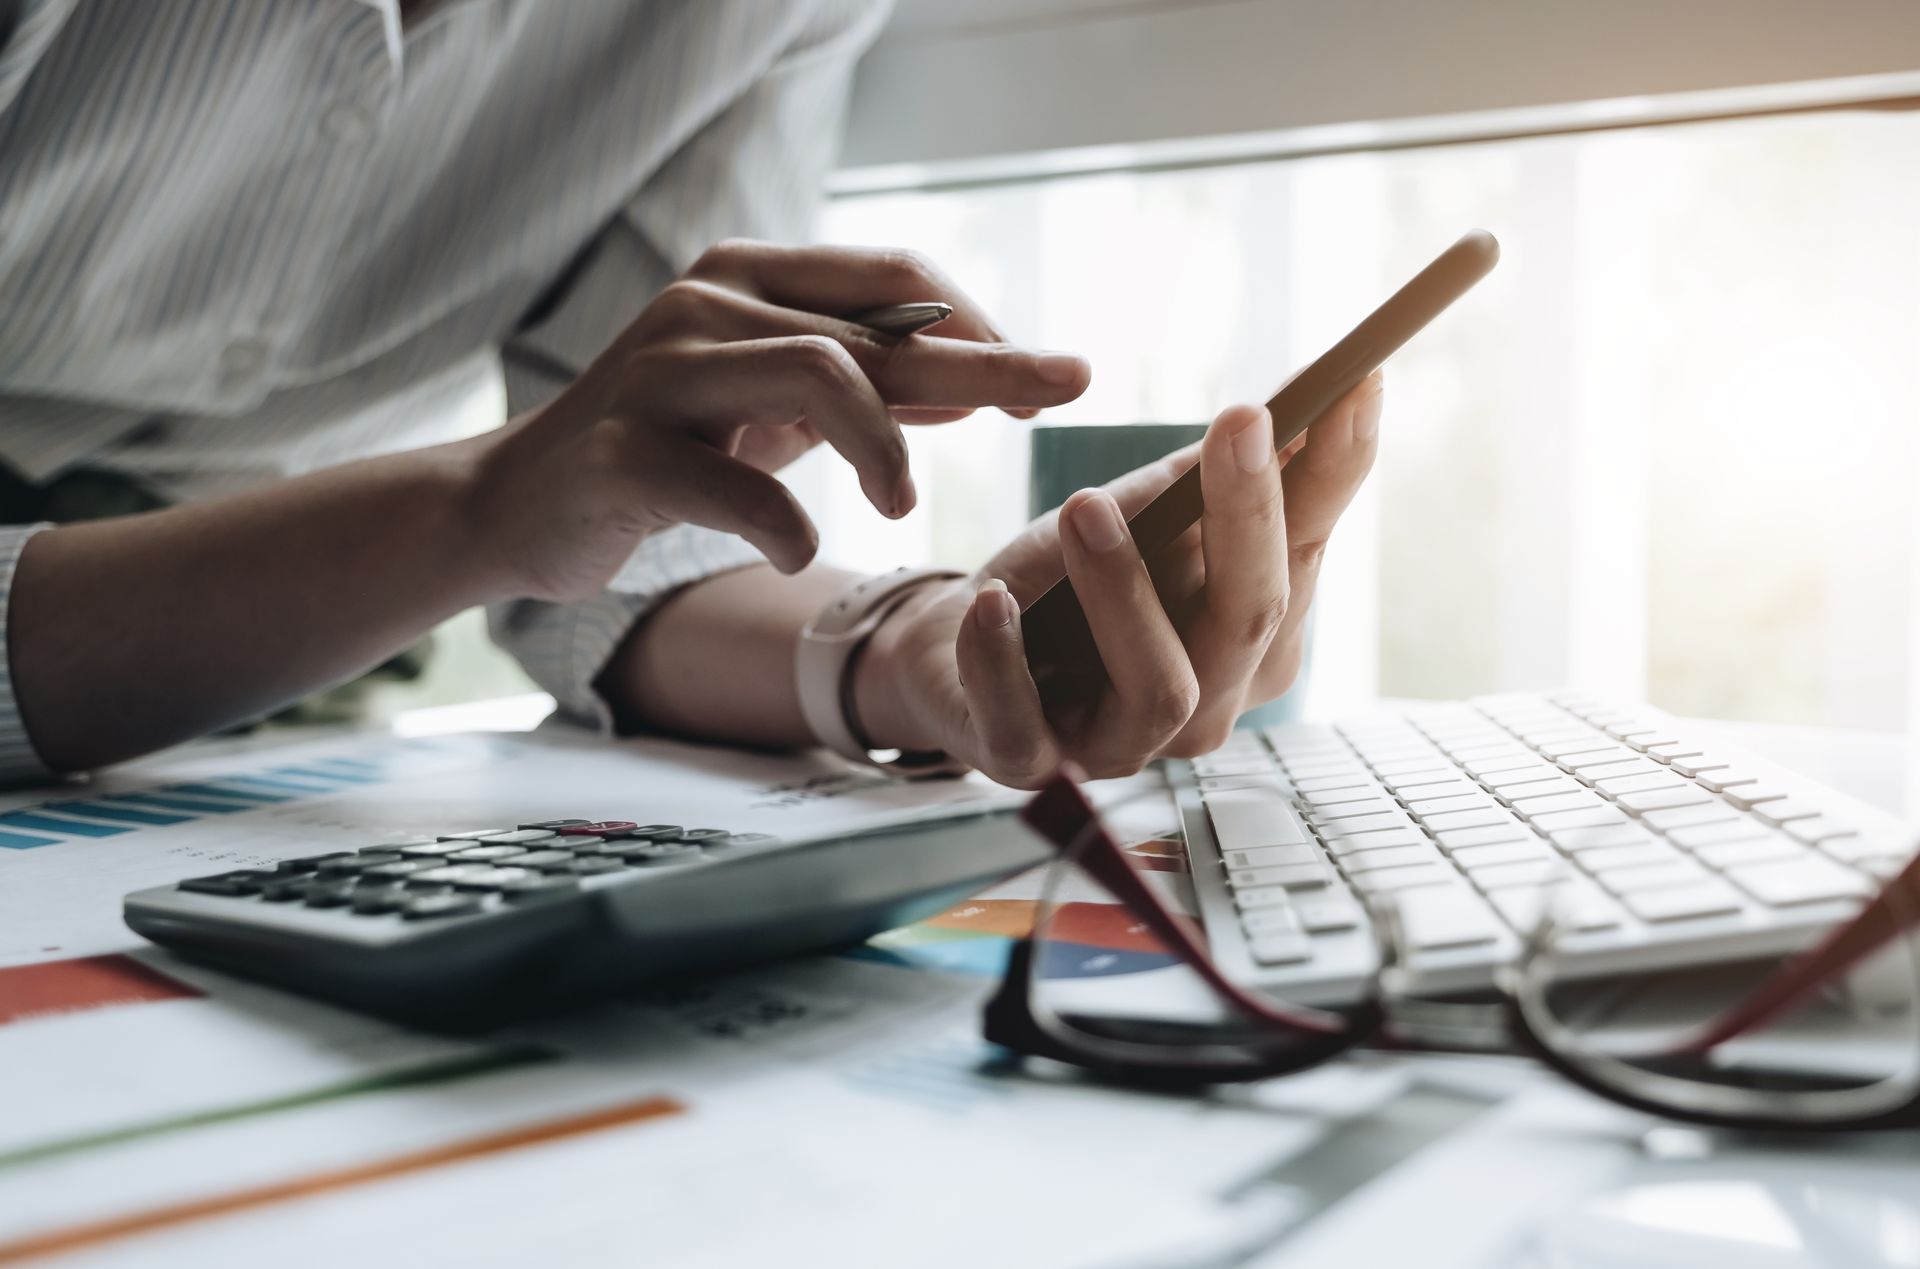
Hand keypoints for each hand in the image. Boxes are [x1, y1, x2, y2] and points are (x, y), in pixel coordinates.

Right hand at [468, 239, 1090, 600]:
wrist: (520, 504)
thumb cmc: (666, 451)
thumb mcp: (772, 405)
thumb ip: (863, 383)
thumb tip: (983, 379)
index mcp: (746, 279)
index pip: (892, 279)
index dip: (983, 325)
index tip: (1055, 376)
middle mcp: (705, 306)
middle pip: (874, 328)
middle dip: (984, 368)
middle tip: (1057, 402)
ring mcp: (660, 374)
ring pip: (818, 372)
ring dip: (886, 444)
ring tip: (903, 503)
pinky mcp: (624, 454)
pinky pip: (732, 485)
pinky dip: (785, 523)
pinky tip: (801, 551)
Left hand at [855, 373, 1383, 786]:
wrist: (951, 646)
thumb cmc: (1066, 582)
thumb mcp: (1140, 515)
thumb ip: (1211, 476)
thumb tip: (1298, 402)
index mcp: (1251, 641)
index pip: (1305, 550)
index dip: (1334, 472)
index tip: (1356, 384)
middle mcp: (1206, 704)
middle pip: (1252, 619)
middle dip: (1250, 515)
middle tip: (1240, 420)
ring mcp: (1121, 745)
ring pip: (1159, 688)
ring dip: (1125, 592)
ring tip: (1085, 507)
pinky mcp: (1029, 765)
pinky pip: (1025, 729)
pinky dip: (1005, 662)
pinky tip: (994, 599)